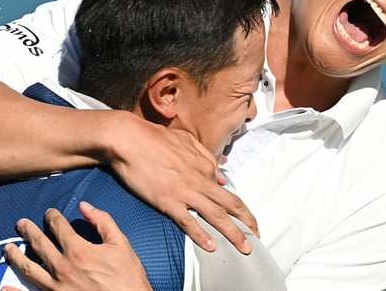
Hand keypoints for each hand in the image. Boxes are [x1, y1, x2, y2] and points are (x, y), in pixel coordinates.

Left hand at [1, 201, 150, 290]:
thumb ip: (103, 222)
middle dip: (28, 231)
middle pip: (38, 244)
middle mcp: (62, 267)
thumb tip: (85, 206)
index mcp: (78, 250)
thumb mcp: (121, 245)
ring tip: (8, 249)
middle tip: (21, 224)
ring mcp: (55, 287)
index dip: (52, 216)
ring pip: (29, 268)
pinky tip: (4, 286)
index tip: (50, 213)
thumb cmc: (128, 279)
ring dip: (16, 257)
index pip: (58, 226)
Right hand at [106, 112, 257, 253]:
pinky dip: (201, 235)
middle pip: (230, 204)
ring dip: (233, 233)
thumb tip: (220, 175)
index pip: (225, 189)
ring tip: (244, 248)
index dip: (236, 205)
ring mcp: (184, 191)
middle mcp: (199, 179)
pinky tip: (210, 246)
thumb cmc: (153, 137)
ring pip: (216, 215)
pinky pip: (188, 221)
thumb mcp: (186, 140)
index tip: (243, 218)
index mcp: (203, 165)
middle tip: (257, 236)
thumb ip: (205, 156)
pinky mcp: (167, 200)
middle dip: (247, 222)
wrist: (128, 138)